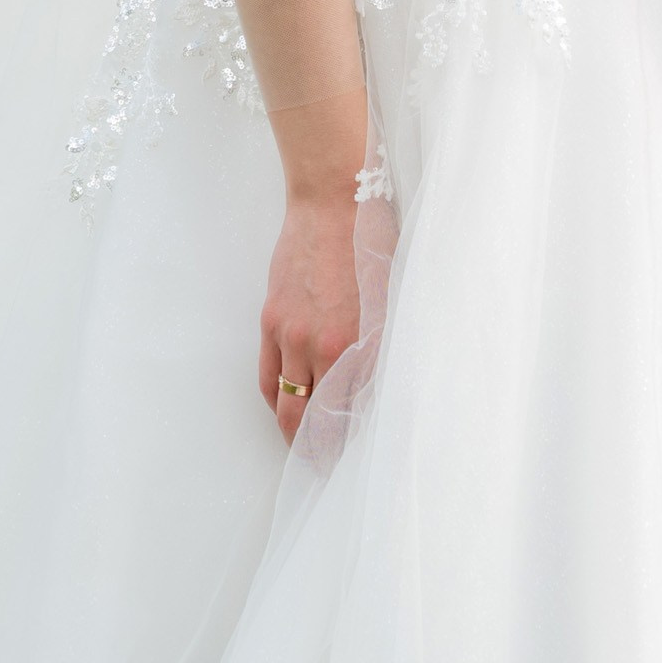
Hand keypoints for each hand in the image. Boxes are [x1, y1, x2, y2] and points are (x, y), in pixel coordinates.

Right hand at [259, 191, 361, 443]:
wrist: (332, 197)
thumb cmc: (371, 237)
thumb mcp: (392, 293)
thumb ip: (384, 340)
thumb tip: (382, 380)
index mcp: (360, 340)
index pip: (353, 411)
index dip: (352, 440)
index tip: (356, 457)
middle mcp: (324, 345)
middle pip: (315, 419)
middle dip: (320, 450)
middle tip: (327, 465)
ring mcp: (292, 334)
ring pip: (288, 404)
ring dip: (295, 432)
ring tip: (304, 447)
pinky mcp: (272, 320)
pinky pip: (269, 377)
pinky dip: (276, 399)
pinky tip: (285, 407)